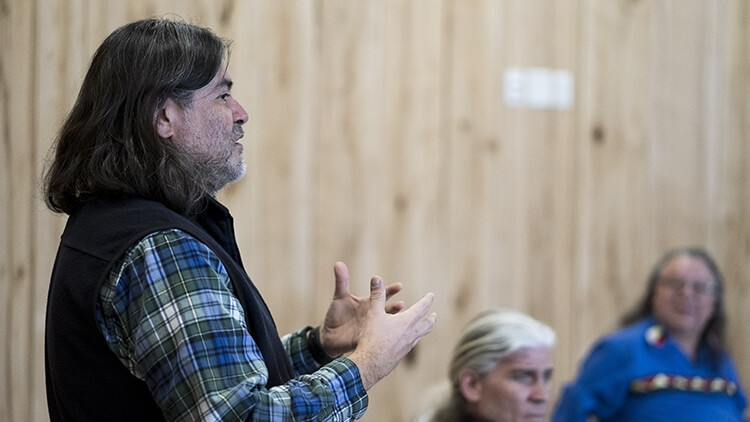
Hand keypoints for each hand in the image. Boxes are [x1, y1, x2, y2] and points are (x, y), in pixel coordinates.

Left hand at [318, 262, 406, 356]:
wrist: (329, 337)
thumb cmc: (335, 315)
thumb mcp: (339, 298)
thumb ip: (341, 282)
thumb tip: (338, 263)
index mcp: (369, 303)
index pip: (382, 295)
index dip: (391, 291)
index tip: (400, 286)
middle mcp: (373, 315)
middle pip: (387, 310)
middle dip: (396, 307)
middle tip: (402, 304)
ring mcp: (372, 328)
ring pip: (386, 325)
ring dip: (392, 323)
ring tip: (398, 322)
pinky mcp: (368, 340)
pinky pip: (379, 338)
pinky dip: (386, 337)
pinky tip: (393, 337)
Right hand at [345, 272, 436, 389]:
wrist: (369, 364)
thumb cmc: (372, 337)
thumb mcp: (373, 313)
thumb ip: (376, 295)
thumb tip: (376, 277)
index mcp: (407, 322)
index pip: (421, 308)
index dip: (427, 300)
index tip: (431, 295)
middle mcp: (411, 335)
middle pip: (426, 326)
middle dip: (430, 319)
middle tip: (434, 316)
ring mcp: (406, 348)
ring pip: (418, 337)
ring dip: (421, 331)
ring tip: (420, 329)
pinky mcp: (400, 357)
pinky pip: (409, 347)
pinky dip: (410, 341)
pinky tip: (405, 343)